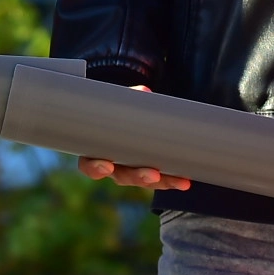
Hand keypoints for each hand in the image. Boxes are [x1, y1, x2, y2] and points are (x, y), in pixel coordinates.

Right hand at [76, 85, 190, 190]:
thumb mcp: (115, 102)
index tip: (107, 166)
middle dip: (138, 177)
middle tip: (152, 175)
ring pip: (143, 181)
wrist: (118, 116)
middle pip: (121, 177)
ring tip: (179, 181)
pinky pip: (158, 180)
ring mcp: (128, 170)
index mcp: (94, 151)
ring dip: (162, 182)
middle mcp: (110, 165)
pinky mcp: (145, 170)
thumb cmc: (111, 111)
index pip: (89, 165)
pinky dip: (172, 180)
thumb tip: (144, 92)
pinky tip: (185, 182)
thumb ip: (127, 97)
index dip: (96, 168)